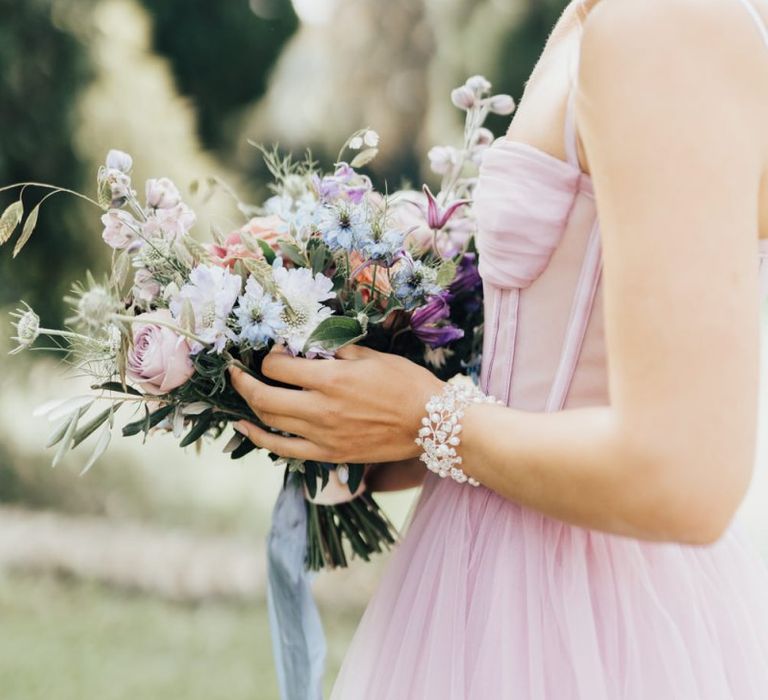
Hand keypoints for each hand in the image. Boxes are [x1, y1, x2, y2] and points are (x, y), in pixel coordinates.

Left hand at [227, 344, 444, 463]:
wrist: (431, 424)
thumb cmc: (407, 384)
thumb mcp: (372, 356)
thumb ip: (336, 352)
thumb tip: (310, 348)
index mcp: (332, 378)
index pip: (279, 367)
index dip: (270, 356)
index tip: (275, 352)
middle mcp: (321, 408)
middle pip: (264, 395)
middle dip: (243, 381)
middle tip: (235, 370)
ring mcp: (322, 435)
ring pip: (269, 421)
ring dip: (249, 404)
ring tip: (242, 391)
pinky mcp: (328, 454)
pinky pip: (283, 449)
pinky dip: (259, 437)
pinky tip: (246, 427)